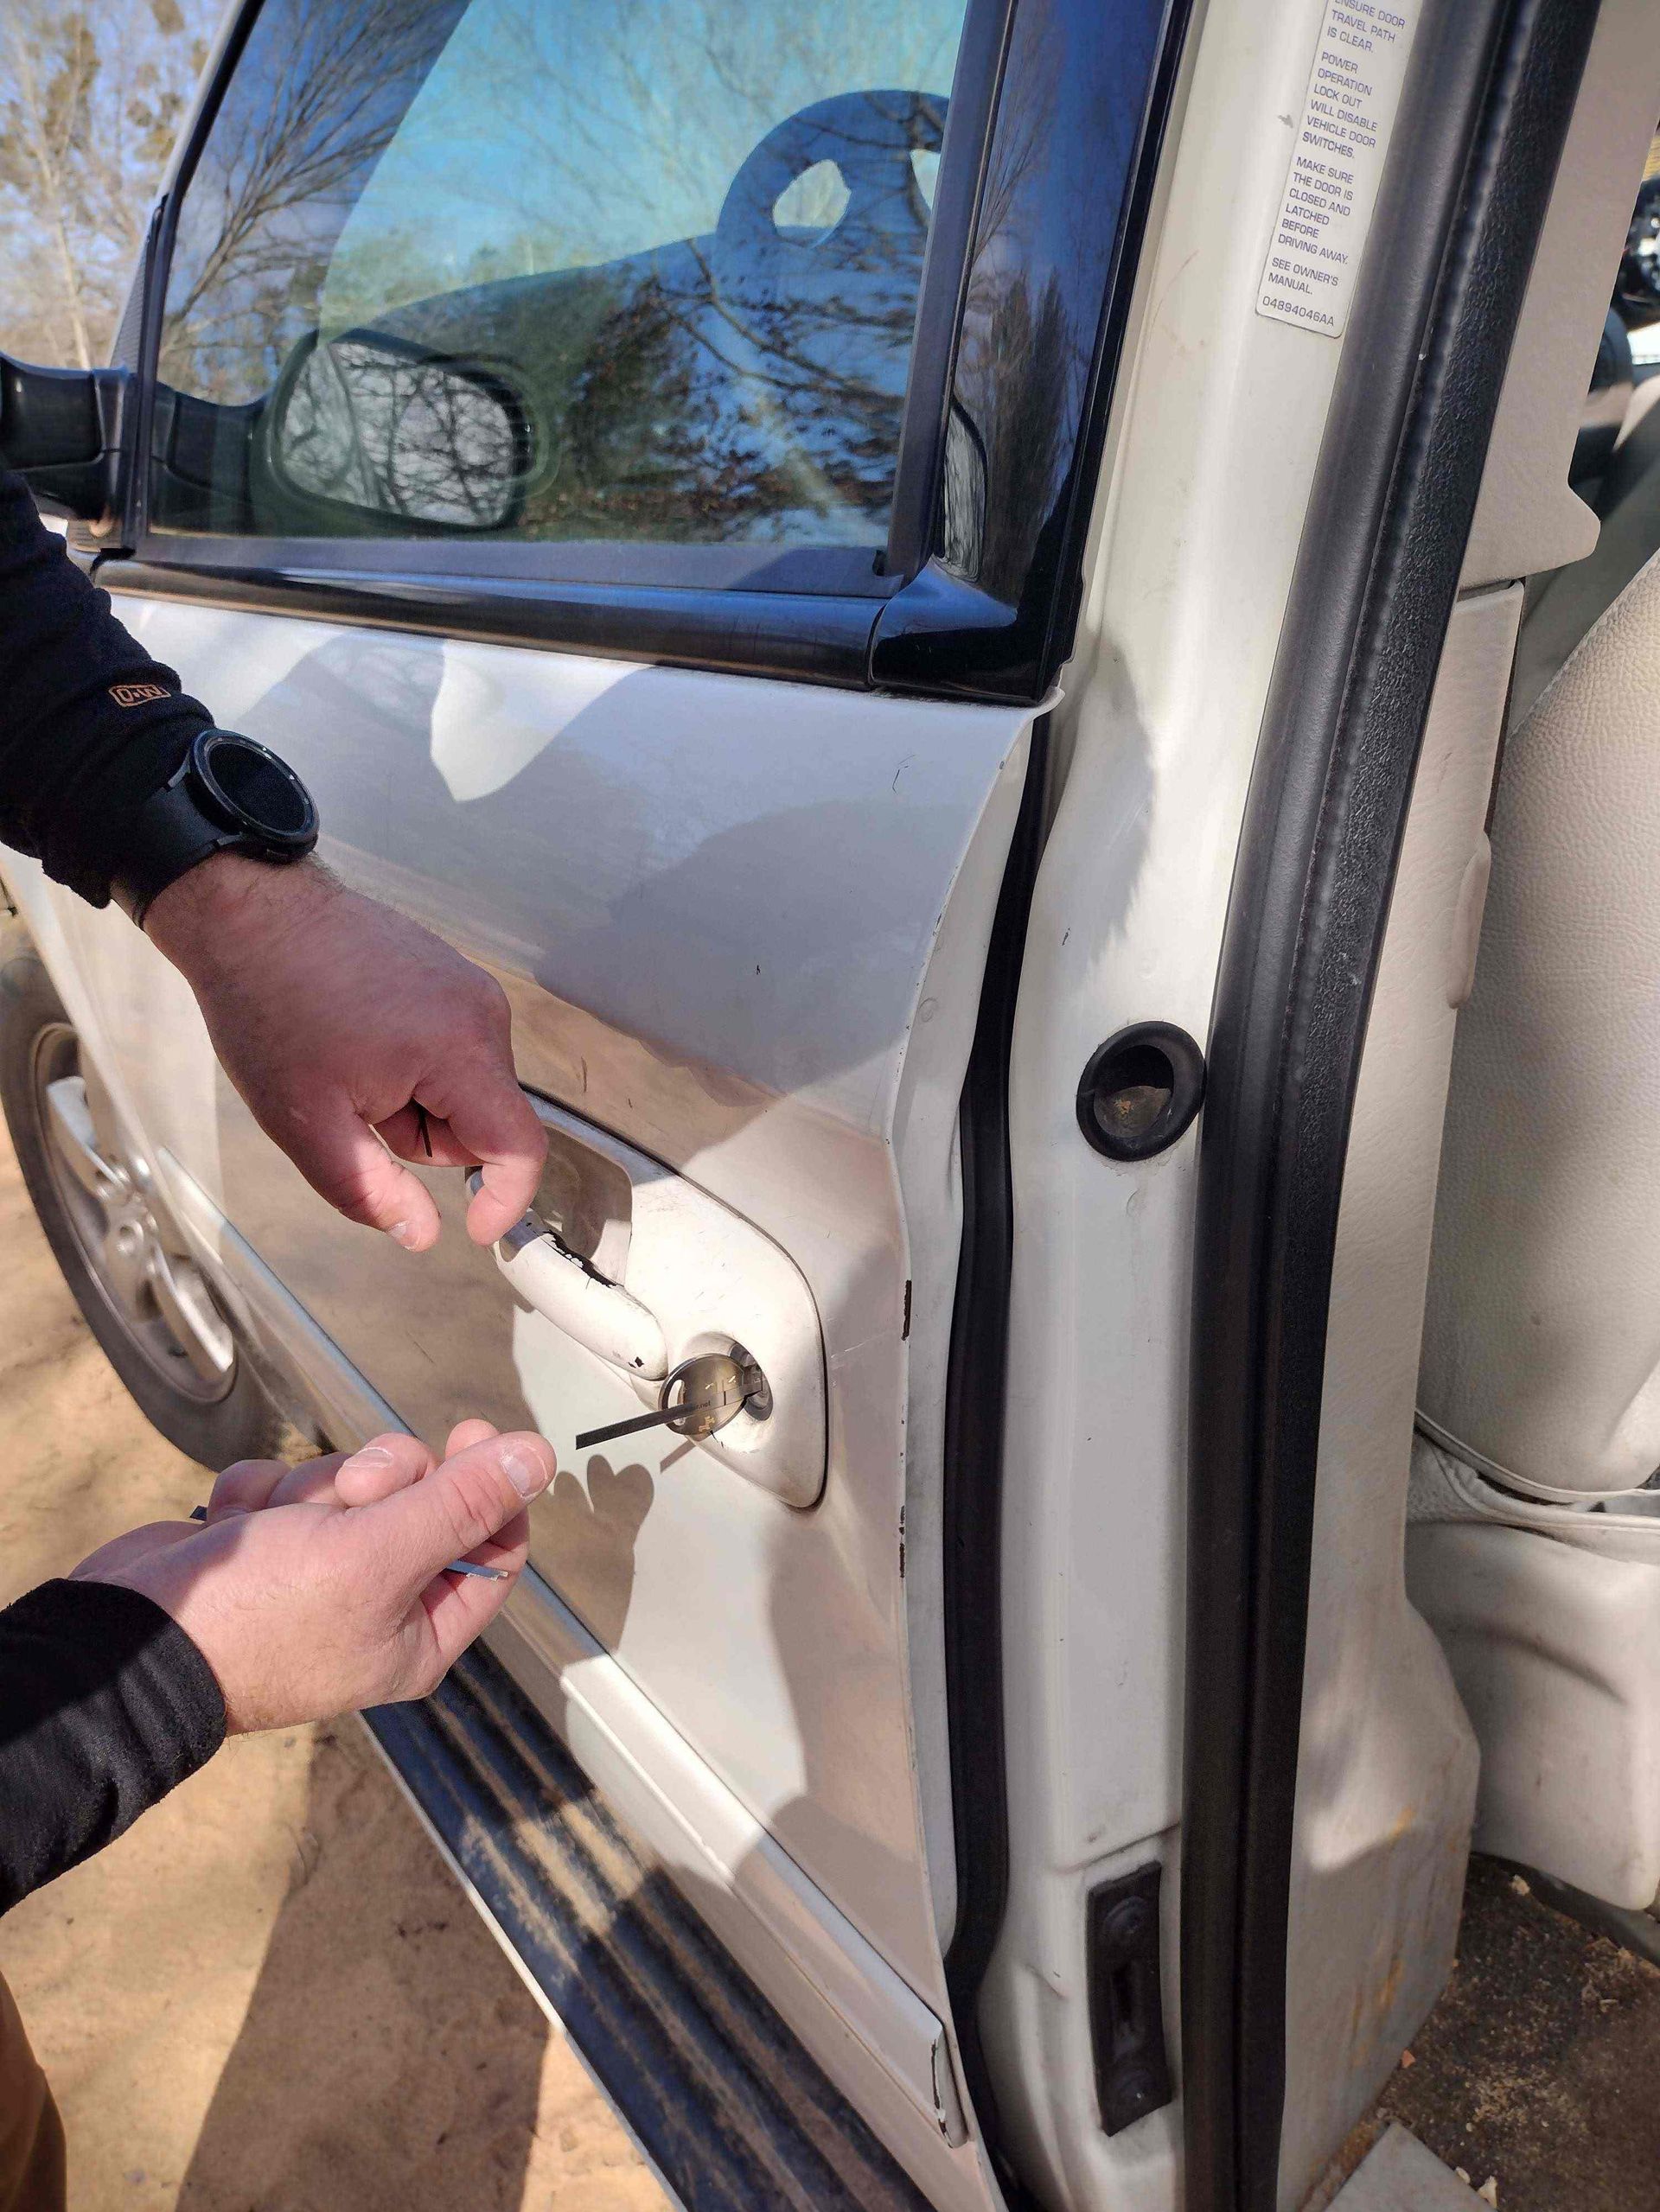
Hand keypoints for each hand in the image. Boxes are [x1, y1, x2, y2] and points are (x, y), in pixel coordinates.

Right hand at [70, 1423, 553, 1732]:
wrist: (128, 1637)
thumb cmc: (258, 1616)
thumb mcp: (377, 1554)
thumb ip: (462, 1503)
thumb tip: (540, 1459)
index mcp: (419, 1633)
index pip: (494, 1547)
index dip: (488, 1486)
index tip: (470, 1434)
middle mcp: (376, 1607)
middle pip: (422, 1500)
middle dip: (381, 1481)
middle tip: (351, 1498)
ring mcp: (316, 1576)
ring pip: (351, 1483)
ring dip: (312, 1488)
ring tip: (275, 1525)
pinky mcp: (264, 1546)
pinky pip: (289, 1486)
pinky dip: (261, 1495)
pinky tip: (235, 1523)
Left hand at [143, 853, 546, 1250]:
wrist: (249, 913)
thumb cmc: (270, 1004)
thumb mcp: (308, 1124)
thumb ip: (372, 1192)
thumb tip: (421, 1235)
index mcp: (459, 1050)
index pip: (520, 1147)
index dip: (504, 1200)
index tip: (475, 1228)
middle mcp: (481, 1012)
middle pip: (487, 1120)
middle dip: (426, 1136)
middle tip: (355, 1107)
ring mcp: (469, 987)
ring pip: (467, 1088)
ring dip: (416, 1101)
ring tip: (350, 1065)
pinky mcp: (451, 975)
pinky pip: (453, 1050)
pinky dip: (414, 1065)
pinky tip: (358, 1038)